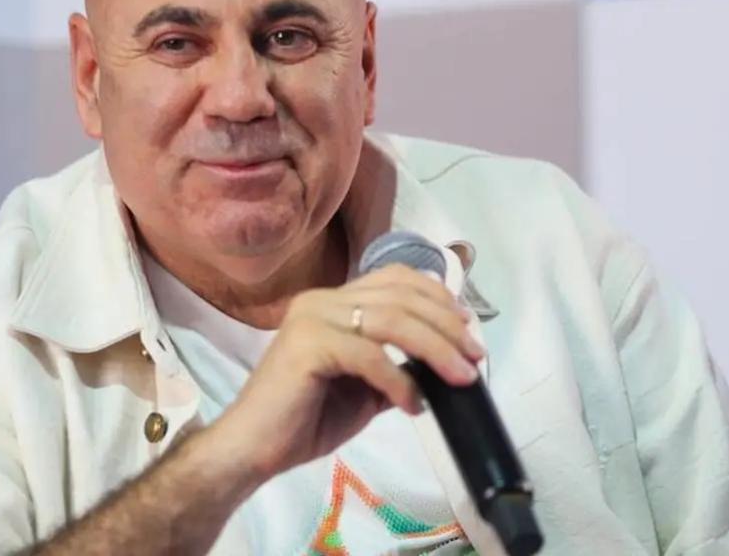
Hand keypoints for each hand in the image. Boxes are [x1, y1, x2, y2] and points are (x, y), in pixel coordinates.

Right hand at [207, 264, 484, 482]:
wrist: (253, 449)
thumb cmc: (303, 420)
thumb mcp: (364, 391)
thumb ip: (395, 370)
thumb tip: (440, 367)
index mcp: (332, 303)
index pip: (395, 278)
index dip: (437, 297)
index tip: (468, 329)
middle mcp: (321, 300)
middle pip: (401, 296)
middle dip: (447, 325)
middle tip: (475, 356)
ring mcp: (313, 318)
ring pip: (391, 320)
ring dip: (435, 348)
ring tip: (460, 377)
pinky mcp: (308, 345)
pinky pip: (370, 355)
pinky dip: (400, 381)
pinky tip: (413, 405)